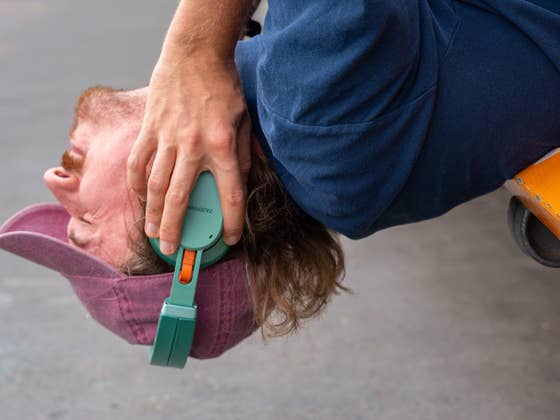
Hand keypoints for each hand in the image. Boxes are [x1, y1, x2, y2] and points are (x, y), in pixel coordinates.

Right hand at [127, 54, 250, 253]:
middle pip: (181, 198)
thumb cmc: (224, 88)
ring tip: (153, 233)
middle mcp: (193, 147)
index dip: (232, 221)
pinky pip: (137, 162)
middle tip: (172, 249)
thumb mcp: (244, 121)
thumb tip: (243, 181)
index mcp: (222, 146)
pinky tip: (140, 198)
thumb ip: (243, 154)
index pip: (229, 194)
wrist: (195, 55)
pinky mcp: (149, 129)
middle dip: (176, 229)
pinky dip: (137, 184)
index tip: (231, 238)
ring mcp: (167, 138)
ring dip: (153, 213)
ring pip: (156, 185)